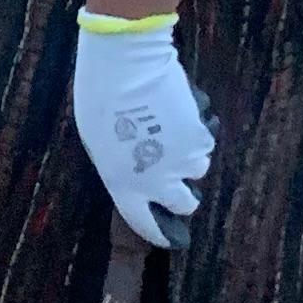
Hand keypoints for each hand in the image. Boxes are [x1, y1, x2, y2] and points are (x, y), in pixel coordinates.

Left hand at [71, 14, 212, 249]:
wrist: (126, 65)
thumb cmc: (101, 97)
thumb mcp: (97, 142)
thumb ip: (119, 165)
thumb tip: (134, 172)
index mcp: (124, 186)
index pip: (146, 224)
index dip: (159, 232)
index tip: (169, 237)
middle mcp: (158, 182)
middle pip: (183, 204)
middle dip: (182, 194)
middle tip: (176, 175)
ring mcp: (183, 161)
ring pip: (198, 169)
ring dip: (188, 157)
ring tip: (171, 131)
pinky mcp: (201, 137)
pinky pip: (205, 142)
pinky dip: (196, 132)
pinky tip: (180, 112)